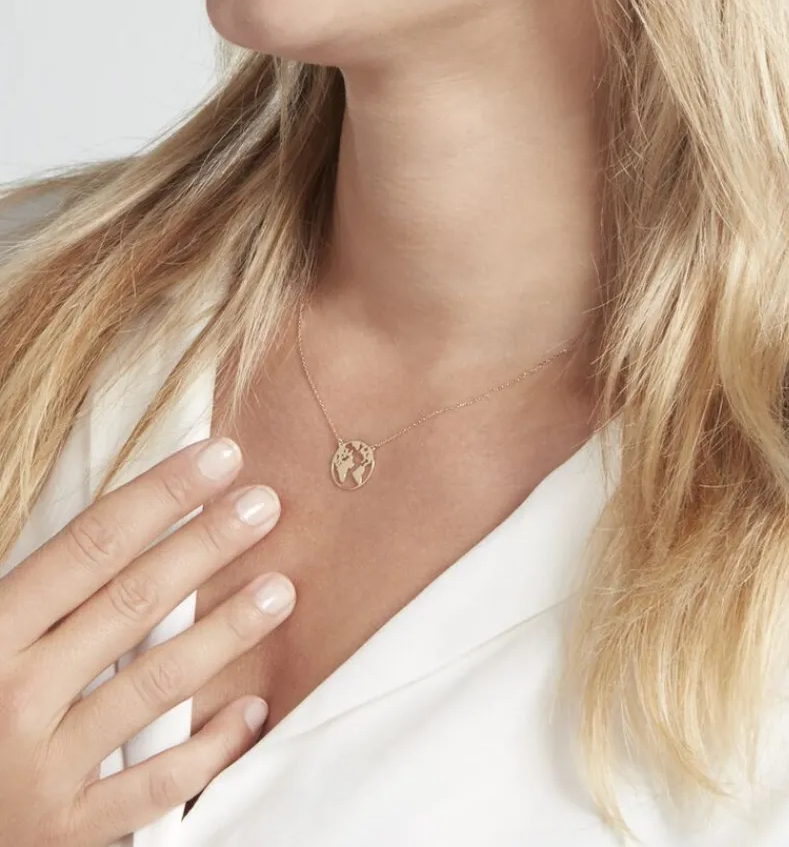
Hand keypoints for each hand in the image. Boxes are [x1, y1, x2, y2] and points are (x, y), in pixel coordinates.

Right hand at [0, 437, 295, 845]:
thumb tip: (121, 516)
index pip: (90, 547)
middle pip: (133, 602)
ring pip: (156, 684)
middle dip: (206, 545)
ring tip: (281, 589)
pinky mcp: (67, 830)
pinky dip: (209, 747)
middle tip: (265, 504)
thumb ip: (37, 590)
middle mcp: (13, 698)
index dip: (161, 495)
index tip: (221, 458)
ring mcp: (41, 769)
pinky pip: (154, 785)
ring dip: (226, 632)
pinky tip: (254, 708)